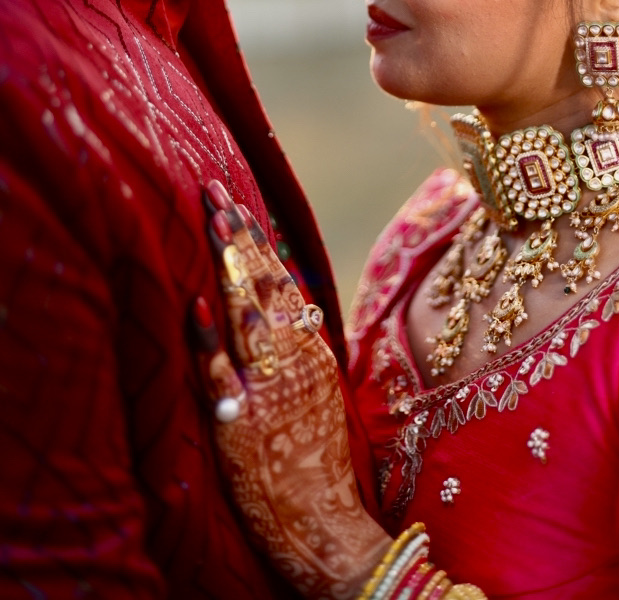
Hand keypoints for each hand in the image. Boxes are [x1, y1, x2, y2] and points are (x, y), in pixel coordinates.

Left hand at [193, 180, 389, 599]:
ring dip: (227, 267)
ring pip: (247, 315)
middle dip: (235, 237)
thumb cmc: (322, 458)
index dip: (254, 241)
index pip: (280, 281)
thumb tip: (279, 296)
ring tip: (210, 222)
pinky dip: (209, 342)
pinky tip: (195, 308)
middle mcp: (291, 361)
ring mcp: (267, 390)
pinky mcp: (241, 426)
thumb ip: (299, 343)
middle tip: (212, 192)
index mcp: (310, 350)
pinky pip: (223, 377)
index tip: (234, 203)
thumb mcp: (320, 389)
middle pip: (262, 286)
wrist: (326, 524)